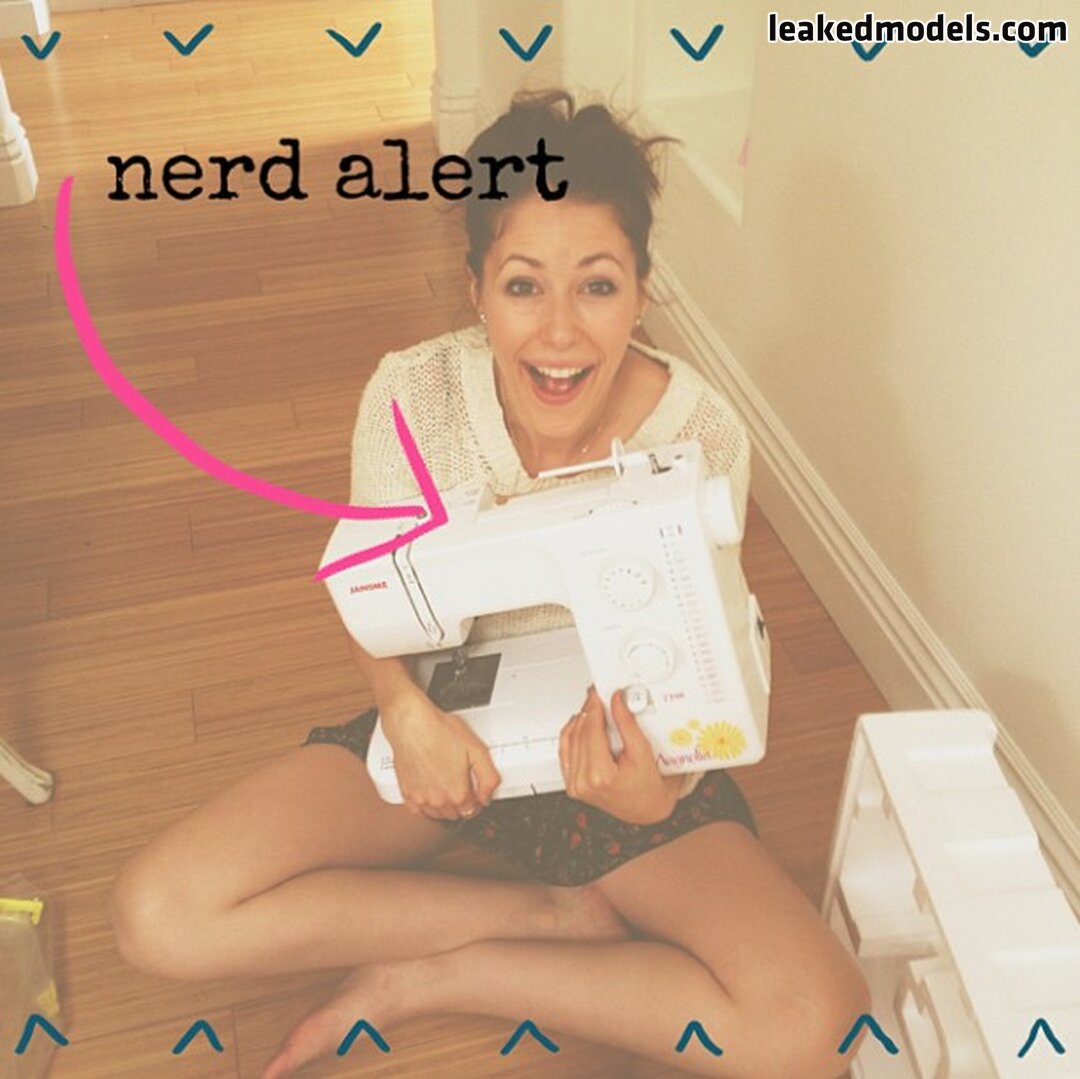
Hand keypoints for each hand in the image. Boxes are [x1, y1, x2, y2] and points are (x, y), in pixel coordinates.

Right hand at [379, 687, 500, 819]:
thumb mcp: (477, 750)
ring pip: (437, 815)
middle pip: (456, 814)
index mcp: (458, 793)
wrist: (412, 724)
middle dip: (462, 803)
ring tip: (447, 785)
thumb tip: (488, 796)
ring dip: (445, 806)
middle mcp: (438, 801)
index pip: (473, 810)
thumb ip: (489, 777)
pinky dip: (425, 804)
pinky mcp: (406, 793)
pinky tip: (430, 789)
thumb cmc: (439, 732)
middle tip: (462, 784)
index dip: (477, 800)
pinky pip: (418, 810)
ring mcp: (421, 799)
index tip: (475, 790)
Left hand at [558, 687, 683, 824]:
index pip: (591, 730)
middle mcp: (584, 782)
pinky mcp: (573, 785)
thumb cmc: (649, 790)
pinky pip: (565, 752)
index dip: (594, 707)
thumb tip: (618, 702)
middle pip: (579, 733)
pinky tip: (580, 725)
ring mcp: (576, 785)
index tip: (598, 693)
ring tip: (591, 708)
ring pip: (569, 740)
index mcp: (600, 776)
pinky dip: (571, 735)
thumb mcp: (643, 753)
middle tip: (597, 696)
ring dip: (579, 721)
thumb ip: (628, 725)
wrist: (647, 812)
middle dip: (588, 711)